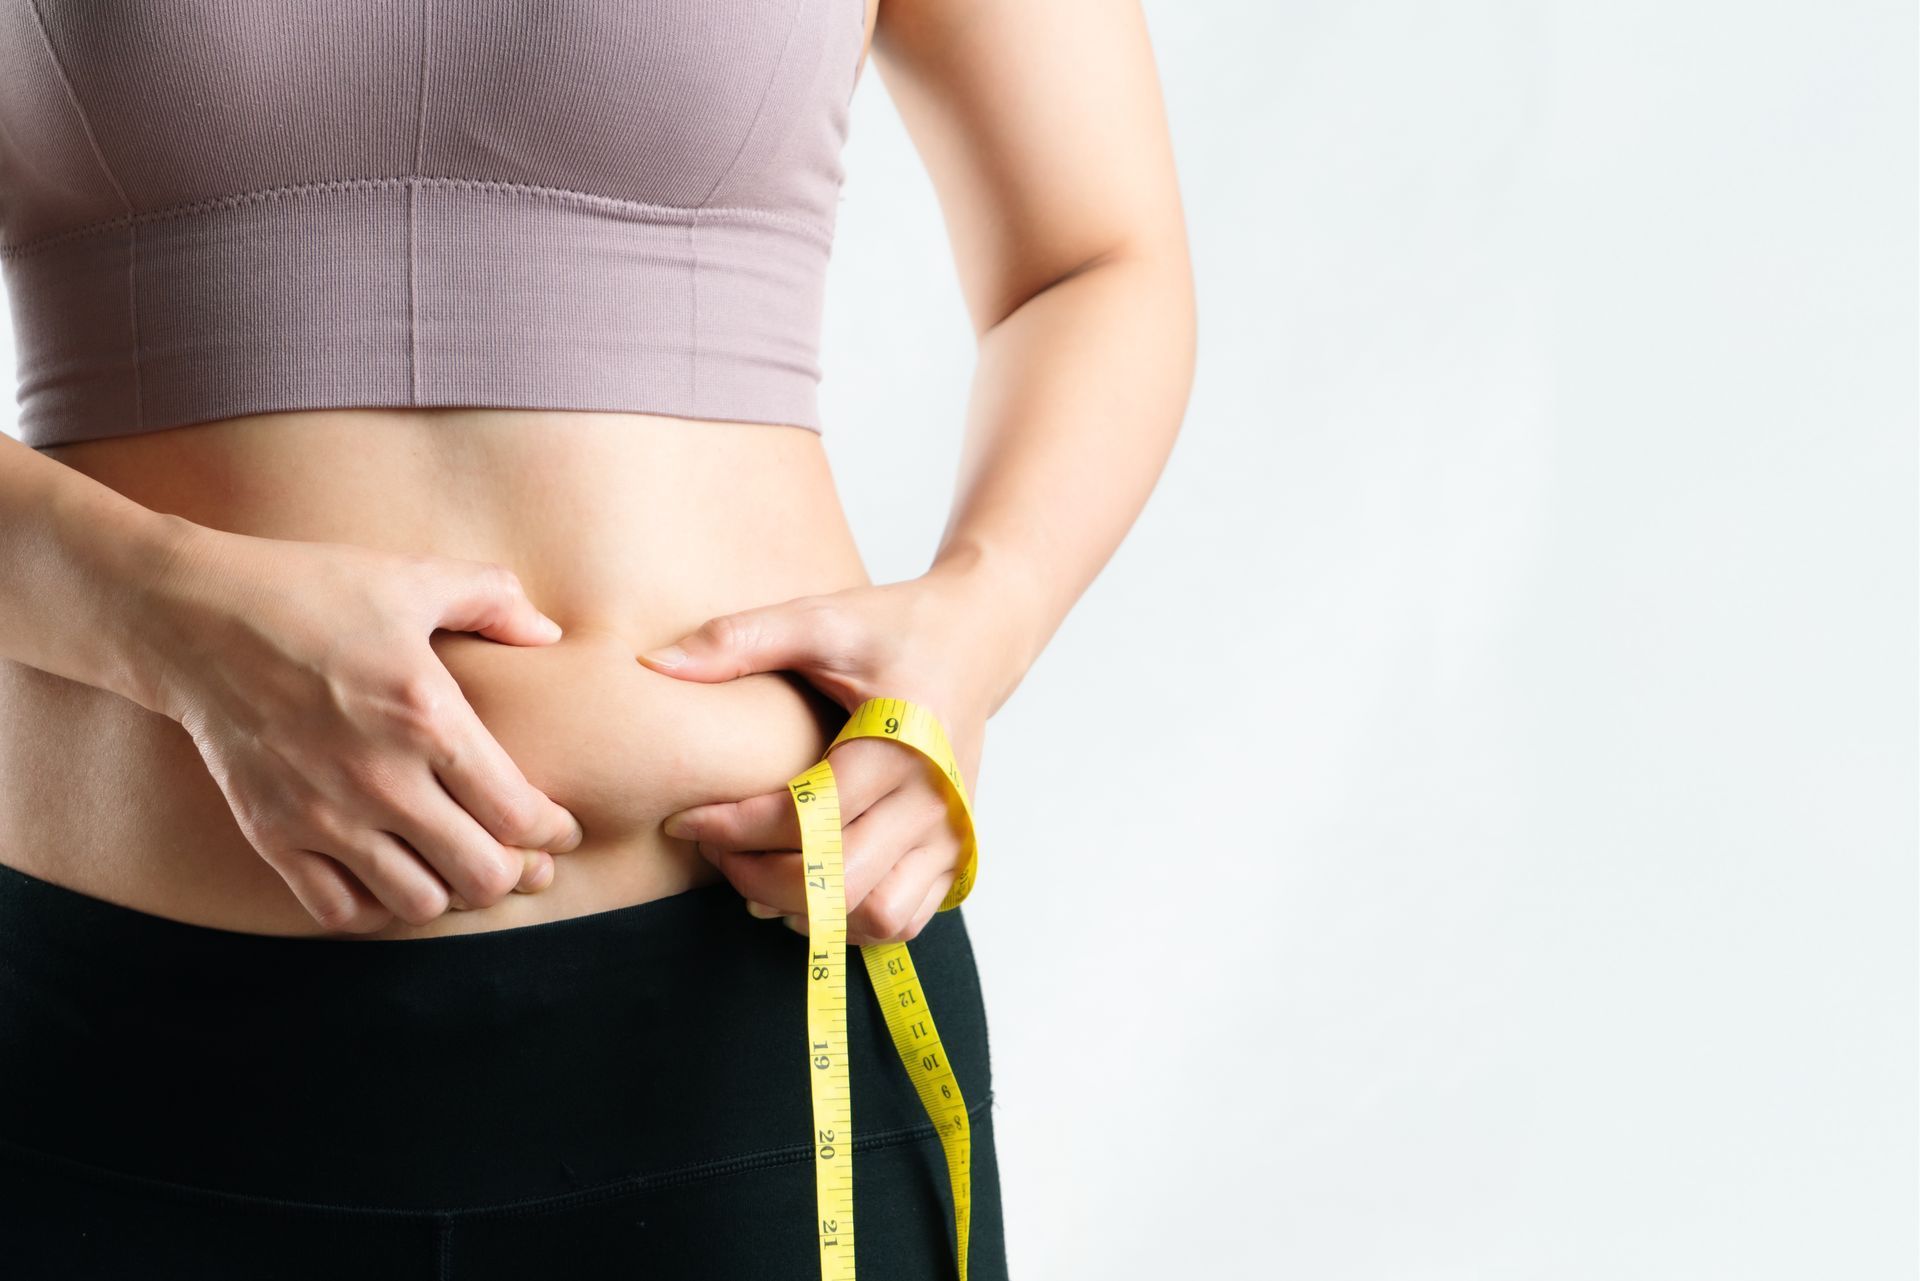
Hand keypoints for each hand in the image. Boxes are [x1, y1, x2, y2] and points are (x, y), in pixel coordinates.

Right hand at [138, 523, 586, 933]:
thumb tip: (549, 634)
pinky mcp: (274, 834)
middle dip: (515, 873)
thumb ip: (493, 601)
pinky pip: (339, 911)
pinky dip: (375, 907)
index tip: (558, 827)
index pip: (518, 815)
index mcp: (428, 718)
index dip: (553, 831)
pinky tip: (389, 873)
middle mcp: (381, 779)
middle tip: (520, 857)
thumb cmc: (311, 591)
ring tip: (454, 865)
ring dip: (449, 892)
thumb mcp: (413, 579)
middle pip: (481, 876)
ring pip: (418, 905)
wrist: (191, 619)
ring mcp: (324, 815)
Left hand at [639, 576, 1006, 944]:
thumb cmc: (892, 629)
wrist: (976, 639)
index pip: (808, 815)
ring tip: (758, 876)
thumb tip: (652, 664)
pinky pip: (904, 918)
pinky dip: (851, 922)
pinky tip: (808, 891)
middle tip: (713, 850)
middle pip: (840, 879)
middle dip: (759, 876)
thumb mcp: (818, 619)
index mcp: (902, 741)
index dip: (732, 828)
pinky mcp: (955, 851)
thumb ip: (737, 639)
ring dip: (810, 910)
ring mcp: (951, 832)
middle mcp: (934, 797)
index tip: (683, 819)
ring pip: (879, 915)